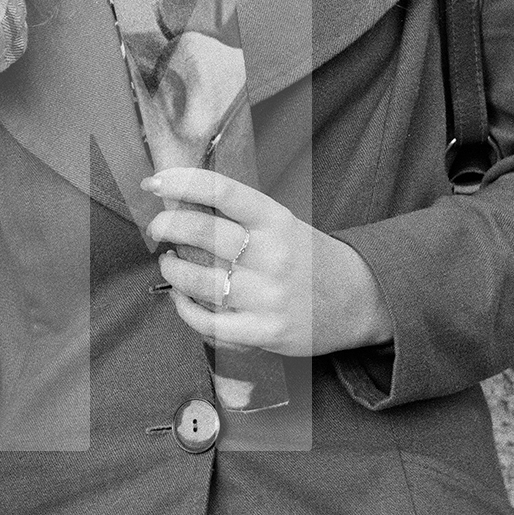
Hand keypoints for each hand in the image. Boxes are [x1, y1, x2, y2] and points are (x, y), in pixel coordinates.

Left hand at [143, 167, 392, 357]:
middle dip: (166, 226)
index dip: (181, 183)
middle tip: (158, 229)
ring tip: (170, 263)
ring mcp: (269, 295)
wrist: (360, 299)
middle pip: (202, 232)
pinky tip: (182, 299)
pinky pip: (210, 323)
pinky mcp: (267, 331)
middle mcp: (272, 254)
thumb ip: (239, 217)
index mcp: (276, 219)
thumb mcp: (282, 225)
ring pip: (198, 280)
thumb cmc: (307, 257)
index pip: (222, 191)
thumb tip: (180, 204)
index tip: (153, 183)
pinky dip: (185, 310)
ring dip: (173, 270)